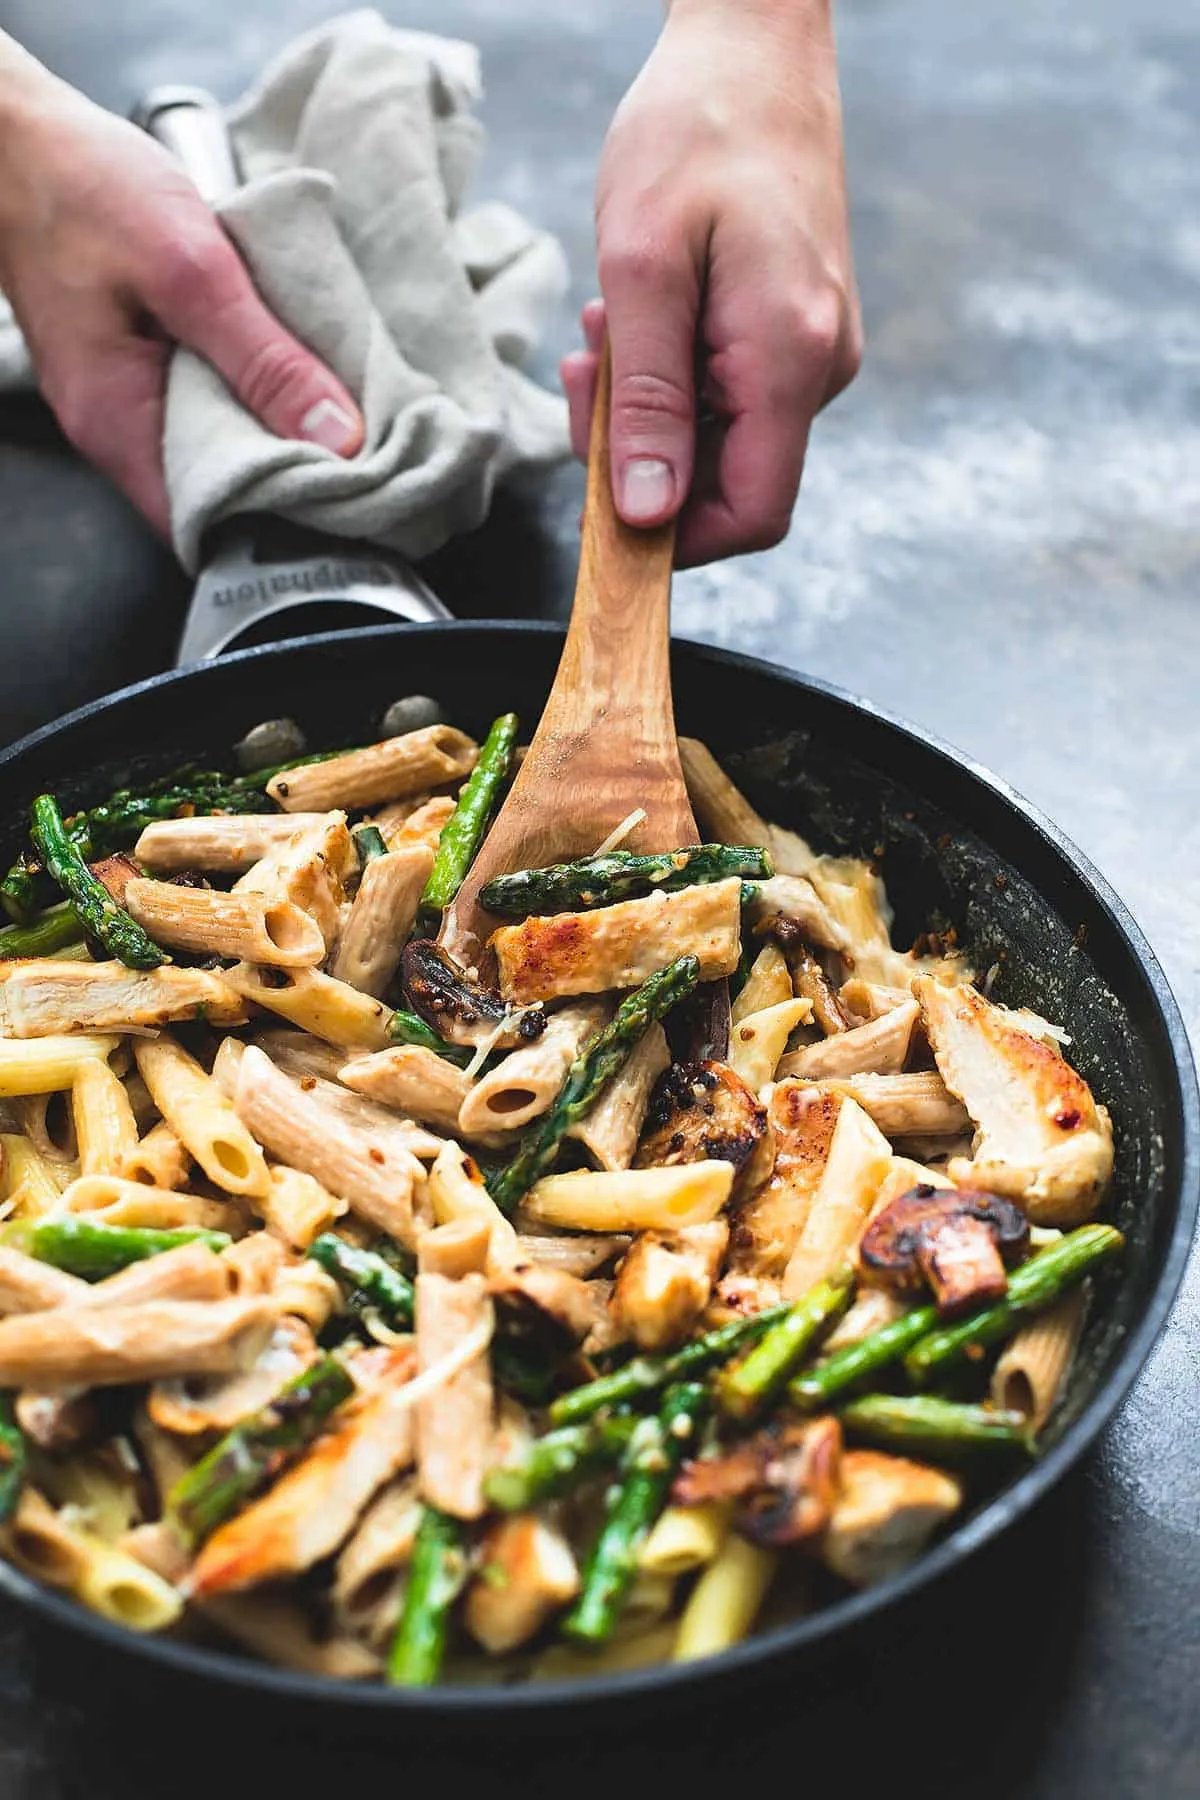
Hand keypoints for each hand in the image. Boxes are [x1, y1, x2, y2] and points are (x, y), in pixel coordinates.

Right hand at [0, 44, 362, 537]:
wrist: (15, 137)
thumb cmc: (80, 187)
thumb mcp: (192, 270)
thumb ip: (265, 360)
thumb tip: (336, 435)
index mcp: (119, 427)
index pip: (210, 526)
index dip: (280, 519)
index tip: (346, 495)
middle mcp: (117, 431)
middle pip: (220, 495)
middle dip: (289, 478)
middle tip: (359, 454)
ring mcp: (124, 400)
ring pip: (217, 446)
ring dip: (274, 432)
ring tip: (336, 413)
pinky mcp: (138, 366)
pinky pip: (205, 402)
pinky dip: (249, 393)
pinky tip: (288, 371)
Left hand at [562, 0, 860, 565]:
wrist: (754, 43)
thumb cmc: (697, 126)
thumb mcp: (642, 266)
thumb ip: (644, 400)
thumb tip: (646, 512)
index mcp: (791, 357)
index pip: (751, 516)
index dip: (675, 538)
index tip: (601, 506)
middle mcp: (820, 367)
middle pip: (730, 484)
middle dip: (641, 454)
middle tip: (586, 373)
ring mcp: (814, 351)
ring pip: (721, 440)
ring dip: (646, 408)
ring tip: (610, 325)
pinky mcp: (795, 332)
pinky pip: (728, 396)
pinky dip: (670, 377)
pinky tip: (642, 318)